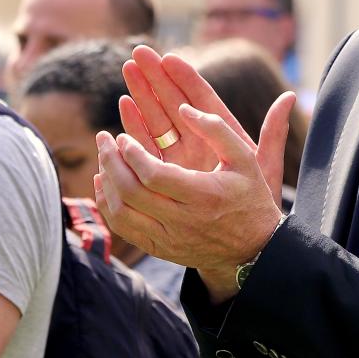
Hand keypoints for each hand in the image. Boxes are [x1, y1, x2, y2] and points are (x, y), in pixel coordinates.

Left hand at [94, 46, 292, 297]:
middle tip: (103, 139)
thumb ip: (217, 129)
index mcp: (203, 195)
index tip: (122, 137)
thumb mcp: (244, 158)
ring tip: (104, 158)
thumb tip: (183, 108)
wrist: (254, 248)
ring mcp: (169, 239)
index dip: (131, 154)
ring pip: (121, 213)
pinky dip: (108, 205)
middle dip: (111, 162)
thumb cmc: (249, 196)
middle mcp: (183, 221)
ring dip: (107, 182)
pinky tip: (106, 183)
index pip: (153, 175)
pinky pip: (123, 229)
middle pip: (131, 192)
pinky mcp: (160, 249)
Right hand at [118, 45, 285, 201]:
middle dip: (156, 77)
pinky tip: (125, 105)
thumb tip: (291, 98)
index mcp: (221, 134)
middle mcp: (198, 140)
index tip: (170, 58)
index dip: (186, 77)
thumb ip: (274, 134)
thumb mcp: (265, 166)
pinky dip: (136, 125)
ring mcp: (179, 154)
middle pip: (174, 102)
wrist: (237, 236)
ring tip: (128, 69)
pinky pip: (147, 143)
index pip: (202, 98)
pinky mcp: (164, 170)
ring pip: (157, 118)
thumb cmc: (256, 201)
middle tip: (139, 54)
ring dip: (142, 94)